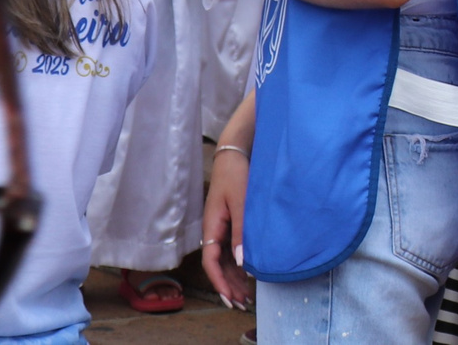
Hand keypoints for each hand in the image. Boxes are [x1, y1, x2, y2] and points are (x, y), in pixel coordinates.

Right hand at [201, 150, 254, 310]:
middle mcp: (213, 230)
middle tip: (241, 303)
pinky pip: (230, 249)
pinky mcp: (229, 222)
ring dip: (233, 277)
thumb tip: (241, 262)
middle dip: (228, 285)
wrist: (235, 153)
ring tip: (245, 294)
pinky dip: (237, 264)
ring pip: (224, 259)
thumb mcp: (241, 203)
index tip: (231, 297)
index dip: (220, 281)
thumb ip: (241, 232)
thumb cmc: (237, 174)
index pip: (210, 262)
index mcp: (211, 227)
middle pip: (217, 265)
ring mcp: (220, 227)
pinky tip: (247, 272)